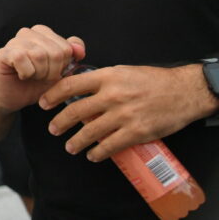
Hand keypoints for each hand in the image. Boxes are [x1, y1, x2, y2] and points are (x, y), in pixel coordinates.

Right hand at [0, 25, 84, 113]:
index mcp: (43, 33)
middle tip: (40, 77)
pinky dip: (26, 72)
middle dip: (52, 72)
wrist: (15, 98)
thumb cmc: (37, 83)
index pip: (66, 48)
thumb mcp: (61, 71)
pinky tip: (21, 75)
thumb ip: (72, 56)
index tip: (52, 72)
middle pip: (55, 52)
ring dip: (39, 74)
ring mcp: (13, 41)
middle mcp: (27, 33)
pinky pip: (21, 58)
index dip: (63, 67)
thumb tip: (79, 50)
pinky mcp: (2, 53)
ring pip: (39, 55)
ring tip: (31, 76)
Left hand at [40, 64, 213, 161]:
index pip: (71, 85)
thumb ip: (102, 80)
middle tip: (53, 128)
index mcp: (107, 77)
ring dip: (76, 141)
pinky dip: (98, 152)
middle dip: (60, 121)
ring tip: (69, 146)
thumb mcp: (123, 71)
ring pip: (91, 131)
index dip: (53, 95)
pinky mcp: (136, 132)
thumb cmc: (153, 80)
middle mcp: (113, 95)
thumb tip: (80, 87)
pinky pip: (111, 145)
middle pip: (76, 110)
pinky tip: (92, 155)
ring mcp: (124, 115)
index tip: (43, 103)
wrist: (183, 92)